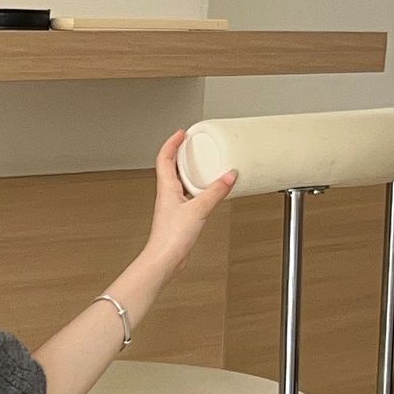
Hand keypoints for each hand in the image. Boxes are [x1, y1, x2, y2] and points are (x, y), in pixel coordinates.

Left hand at [145, 129, 236, 278]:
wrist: (164, 260)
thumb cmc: (170, 238)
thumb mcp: (198, 209)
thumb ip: (215, 192)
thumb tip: (229, 176)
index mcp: (166, 188)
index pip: (164, 157)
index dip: (171, 143)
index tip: (182, 133)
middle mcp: (167, 195)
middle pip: (171, 167)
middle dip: (181, 153)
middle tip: (193, 145)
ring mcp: (172, 206)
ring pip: (179, 182)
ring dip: (190, 171)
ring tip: (203, 165)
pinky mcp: (179, 217)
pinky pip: (188, 196)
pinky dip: (197, 189)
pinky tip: (207, 193)